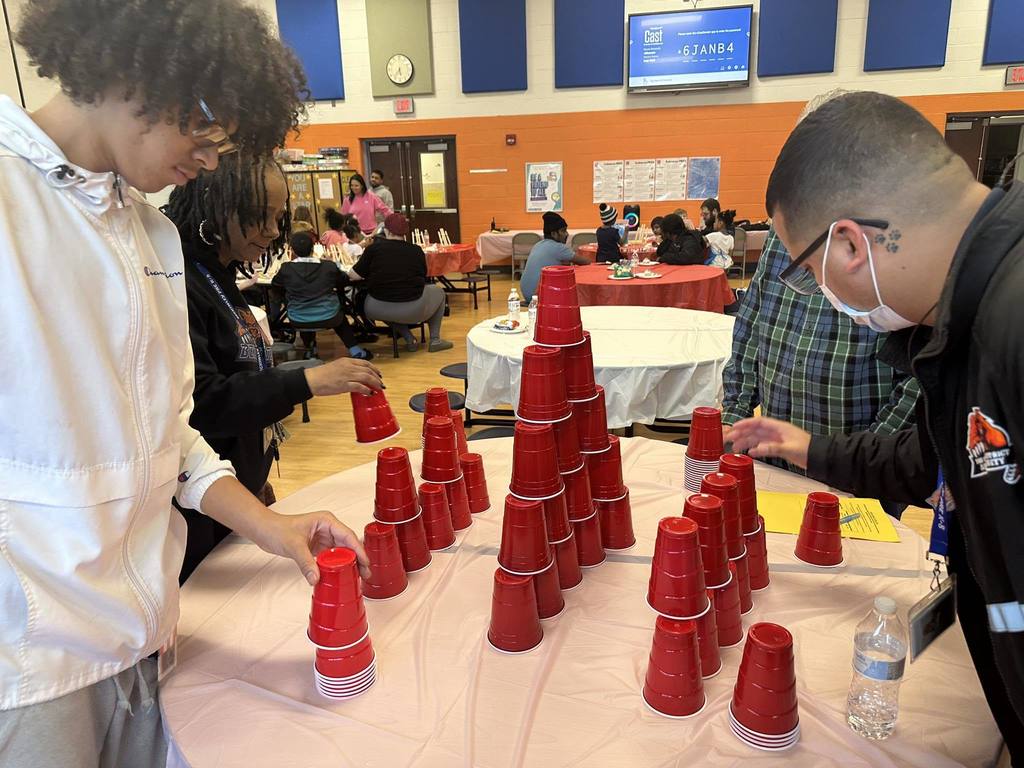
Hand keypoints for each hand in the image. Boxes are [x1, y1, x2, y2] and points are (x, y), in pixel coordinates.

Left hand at [249, 510, 370, 584]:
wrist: (264, 531)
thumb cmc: (277, 529)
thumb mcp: (293, 546)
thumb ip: (306, 563)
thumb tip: (316, 578)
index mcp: (327, 521)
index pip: (348, 536)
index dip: (358, 550)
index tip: (365, 563)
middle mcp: (328, 528)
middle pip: (348, 545)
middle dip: (358, 559)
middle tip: (365, 574)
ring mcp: (324, 538)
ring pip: (342, 552)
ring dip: (349, 564)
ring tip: (357, 577)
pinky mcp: (318, 547)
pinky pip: (332, 558)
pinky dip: (337, 566)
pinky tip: (341, 575)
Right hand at [305, 357, 382, 396]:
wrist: (312, 379)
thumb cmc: (321, 375)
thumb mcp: (337, 367)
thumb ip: (347, 370)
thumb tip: (356, 378)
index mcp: (347, 361)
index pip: (365, 363)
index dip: (374, 369)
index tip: (378, 373)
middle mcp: (348, 367)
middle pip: (368, 370)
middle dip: (377, 377)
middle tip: (381, 383)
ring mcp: (347, 375)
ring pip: (366, 377)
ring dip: (375, 383)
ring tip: (379, 388)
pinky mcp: (344, 384)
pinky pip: (360, 387)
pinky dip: (366, 390)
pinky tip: (370, 393)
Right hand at [723, 417, 811, 468]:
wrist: (818, 456)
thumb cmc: (808, 449)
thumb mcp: (790, 449)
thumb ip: (772, 448)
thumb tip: (756, 449)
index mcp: (779, 427)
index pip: (758, 422)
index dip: (745, 423)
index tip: (734, 427)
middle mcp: (776, 432)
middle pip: (754, 430)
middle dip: (741, 433)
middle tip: (729, 438)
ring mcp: (776, 440)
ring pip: (757, 438)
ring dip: (745, 441)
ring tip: (734, 447)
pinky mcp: (778, 447)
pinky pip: (762, 446)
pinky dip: (755, 449)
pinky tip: (749, 452)